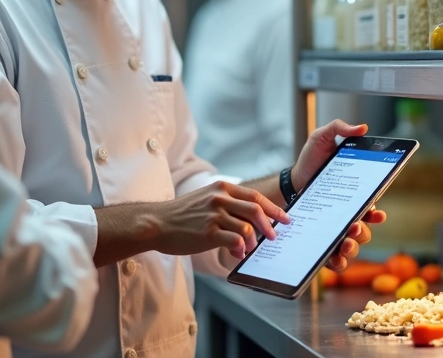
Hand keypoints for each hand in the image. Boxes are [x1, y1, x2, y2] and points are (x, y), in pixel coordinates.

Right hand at [151, 181, 290, 259]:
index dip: (273, 208)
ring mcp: (214, 215)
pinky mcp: (208, 232)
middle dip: (270, 225)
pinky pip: (235, 241)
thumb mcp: (206, 200)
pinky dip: (240, 249)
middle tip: (274, 237)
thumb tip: (252, 222)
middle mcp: (219, 198)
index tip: (285, 218)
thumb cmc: (182, 215)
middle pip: (256, 210)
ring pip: (247, 228)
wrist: (157, 223)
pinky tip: (236, 254)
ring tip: (247, 249)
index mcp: (222, 188)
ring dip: (252, 242)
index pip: (255, 196)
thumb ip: (228, 206)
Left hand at [289, 120, 386, 271]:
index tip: (376, 213)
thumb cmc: (310, 160)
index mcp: (356, 193)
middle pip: (365, 230)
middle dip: (363, 232)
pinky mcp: (323, 238)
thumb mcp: (321, 138)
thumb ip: (340, 128)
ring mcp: (337, 227)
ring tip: (344, 243)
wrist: (290, 181)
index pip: (373, 206)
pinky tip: (334, 259)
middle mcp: (350, 212)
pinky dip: (337, 261)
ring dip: (353, 248)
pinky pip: (334, 256)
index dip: (377, 214)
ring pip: (353, 245)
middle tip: (354, 226)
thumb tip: (362, 127)